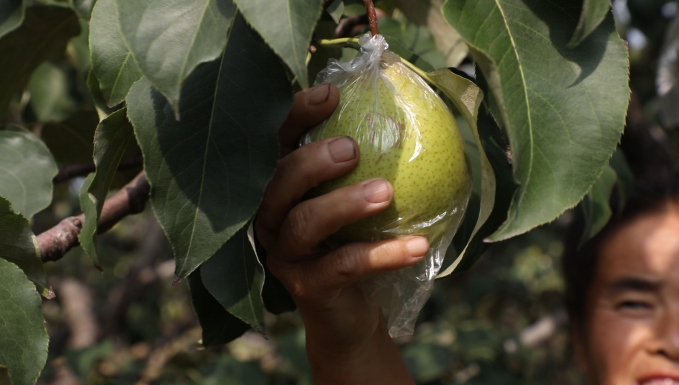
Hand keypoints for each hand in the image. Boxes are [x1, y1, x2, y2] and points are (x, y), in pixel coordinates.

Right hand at [255, 83, 423, 383]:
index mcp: (280, 187)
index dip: (295, 116)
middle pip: (278, 182)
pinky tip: (417, 245)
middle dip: (311, 161)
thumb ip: (364, 163)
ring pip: (303, 224)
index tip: (331, 93)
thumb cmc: (353, 241)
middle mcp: (271, 218)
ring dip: (343, 204)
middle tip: (351, 149)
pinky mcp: (305, 288)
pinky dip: (382, 254)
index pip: (276, 144)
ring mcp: (284, 255)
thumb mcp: (356, 200)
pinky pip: (342, 266)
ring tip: (385, 191)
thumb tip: (403, 113)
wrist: (348, 312)